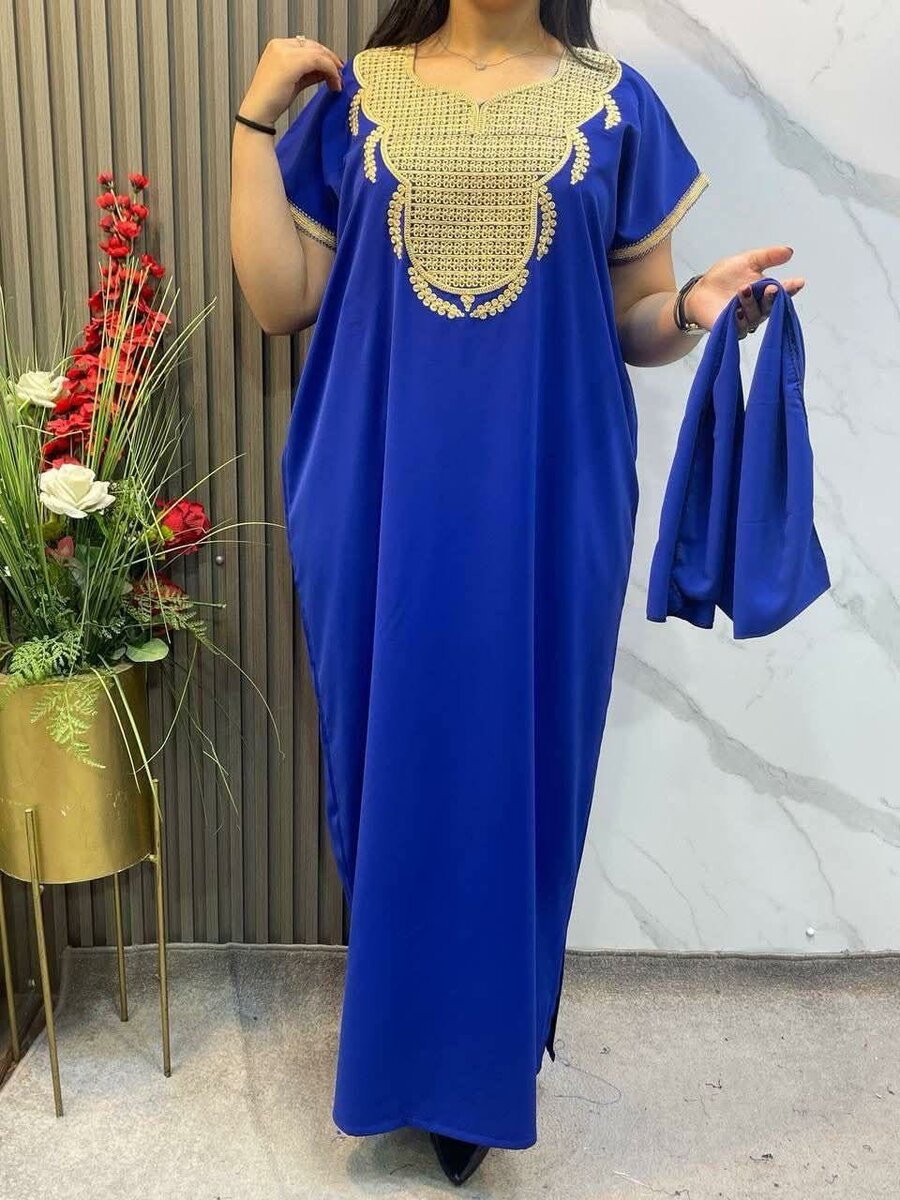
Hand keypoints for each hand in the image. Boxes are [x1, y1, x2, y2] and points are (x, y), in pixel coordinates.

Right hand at [239, 37, 343, 127]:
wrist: (258, 113)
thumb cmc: (272, 101)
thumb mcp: (294, 82)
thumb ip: (309, 73)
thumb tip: (326, 71)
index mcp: (278, 46)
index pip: (307, 46)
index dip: (323, 56)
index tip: (335, 70)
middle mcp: (280, 45)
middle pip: (314, 46)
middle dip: (330, 60)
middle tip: (340, 76)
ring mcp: (285, 51)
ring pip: (318, 53)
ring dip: (332, 67)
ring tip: (338, 83)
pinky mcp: (292, 62)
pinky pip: (318, 61)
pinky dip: (330, 71)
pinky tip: (334, 84)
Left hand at [683, 245, 804, 338]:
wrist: (700, 291)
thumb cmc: (724, 277)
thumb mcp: (747, 261)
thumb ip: (768, 257)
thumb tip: (789, 251)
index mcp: (765, 292)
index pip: (783, 292)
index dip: (791, 288)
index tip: (798, 282)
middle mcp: (759, 308)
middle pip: (771, 307)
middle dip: (772, 297)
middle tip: (772, 287)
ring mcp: (746, 320)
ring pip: (755, 316)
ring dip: (751, 303)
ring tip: (743, 290)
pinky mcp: (731, 330)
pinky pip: (739, 328)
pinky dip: (739, 320)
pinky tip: (736, 311)